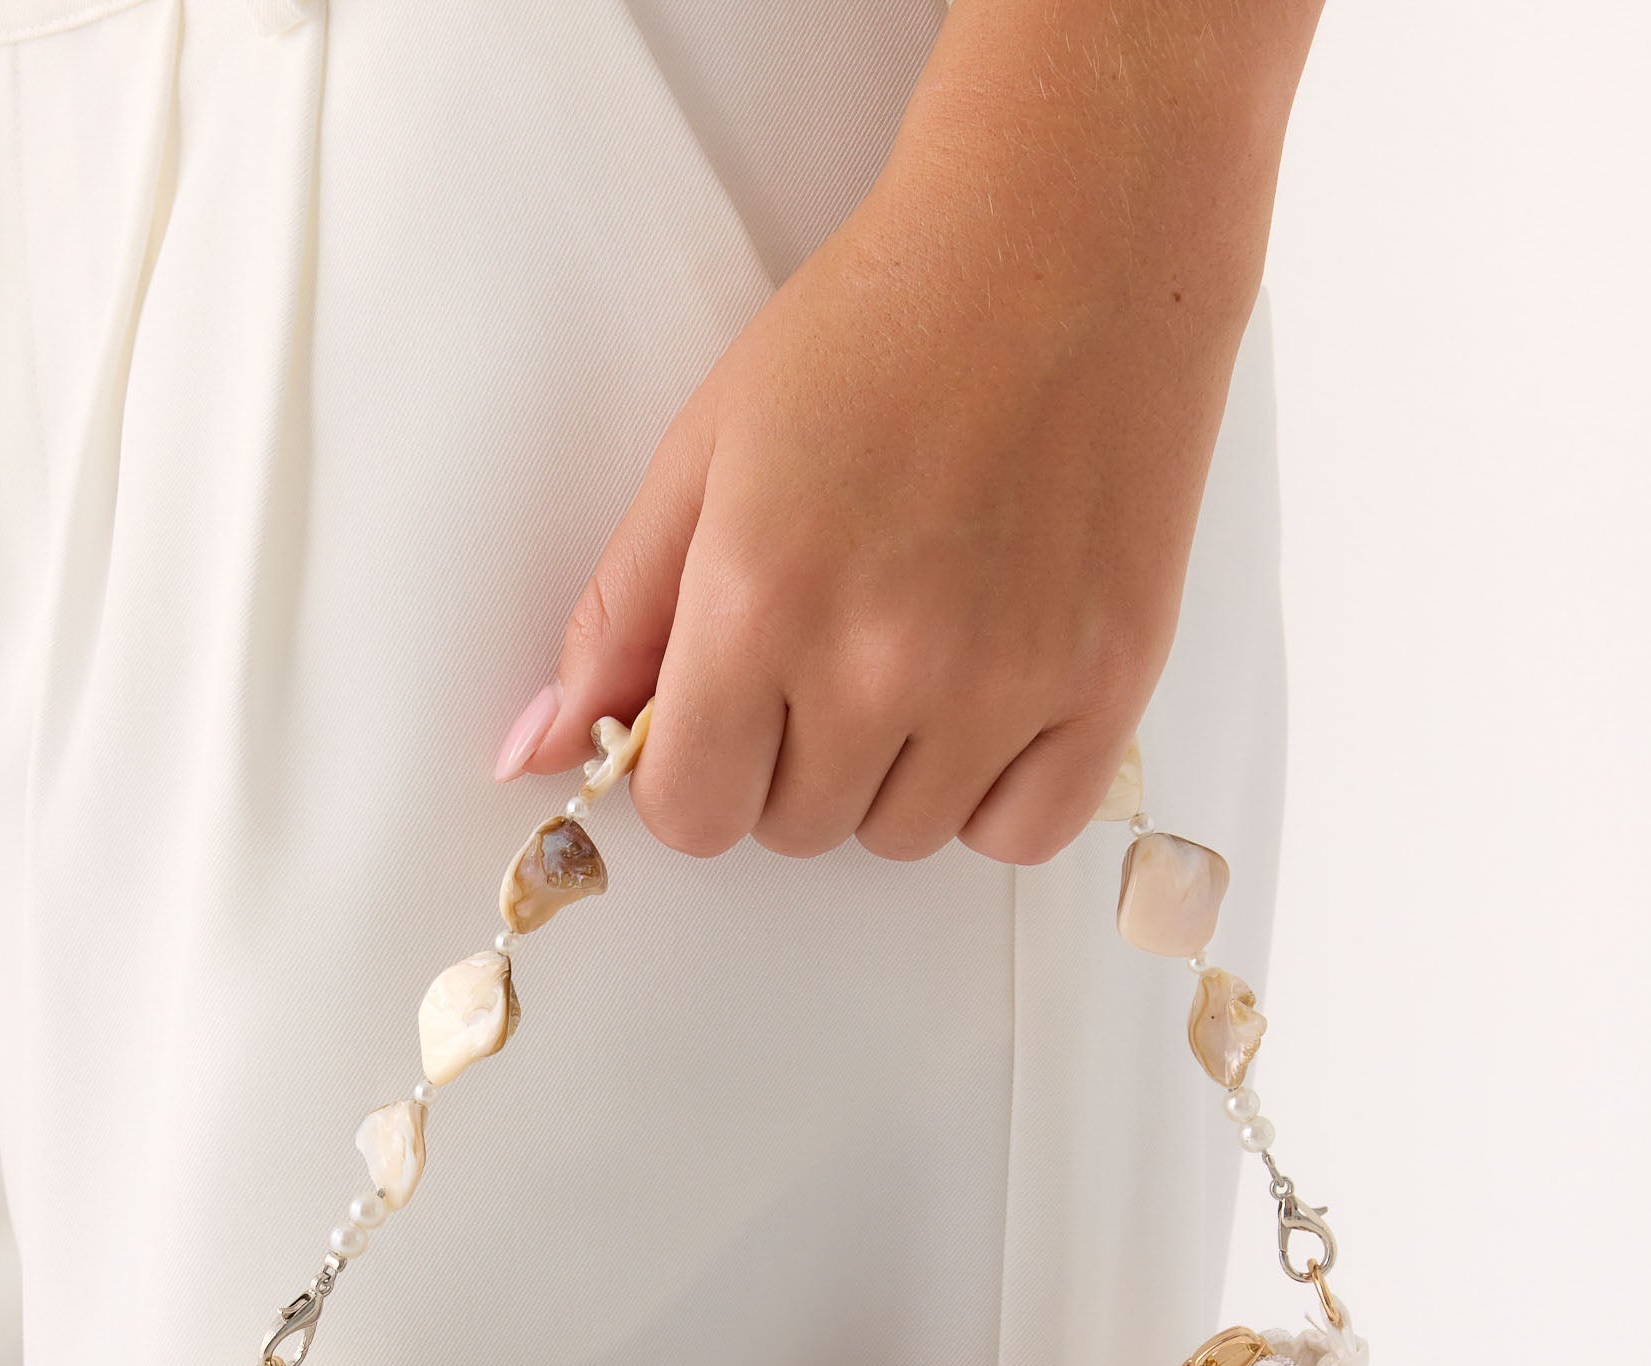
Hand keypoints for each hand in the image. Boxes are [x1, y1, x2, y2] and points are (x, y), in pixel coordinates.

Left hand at [498, 0, 1320, 866]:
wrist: (1067, 244)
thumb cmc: (885, 326)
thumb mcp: (705, 452)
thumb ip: (618, 617)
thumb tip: (544, 747)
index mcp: (762, 600)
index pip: (692, 813)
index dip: (693, 772)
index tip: (720, 717)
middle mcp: (882, 661)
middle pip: (796, 829)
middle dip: (790, 760)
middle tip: (830, 641)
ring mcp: (1004, 683)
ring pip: (902, 836)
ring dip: (890, 775)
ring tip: (917, 646)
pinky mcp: (1105, 687)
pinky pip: (1022, 835)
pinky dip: (996, 795)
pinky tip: (989, 697)